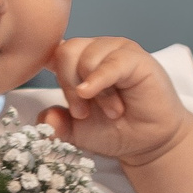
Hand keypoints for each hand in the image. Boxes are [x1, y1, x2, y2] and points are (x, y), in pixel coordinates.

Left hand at [36, 36, 192, 167]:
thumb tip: (45, 118)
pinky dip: (100, 80)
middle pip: (65, 52)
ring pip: (86, 58)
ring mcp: (116, 50)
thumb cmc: (113, 130)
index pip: (51, 54)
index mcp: (76, 61)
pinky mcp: (136, 58)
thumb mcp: (75, 132)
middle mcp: (95, 50)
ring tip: (110, 111)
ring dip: (93, 91)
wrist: (147, 142)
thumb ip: (56, 125)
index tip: (59, 100)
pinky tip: (96, 96)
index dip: (50, 76)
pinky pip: (111, 62)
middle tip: (83, 112)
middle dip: (68, 86)